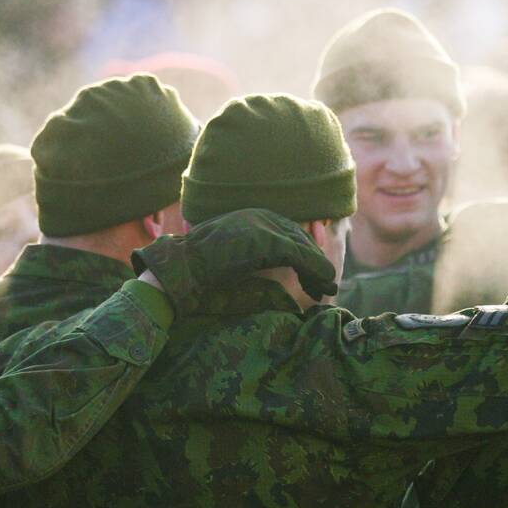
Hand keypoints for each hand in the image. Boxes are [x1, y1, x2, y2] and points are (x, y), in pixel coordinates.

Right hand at [131, 208, 337, 313]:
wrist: (181, 269)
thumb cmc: (198, 270)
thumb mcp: (230, 258)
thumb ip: (251, 257)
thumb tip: (269, 271)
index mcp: (251, 218)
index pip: (288, 233)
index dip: (304, 256)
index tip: (313, 276)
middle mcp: (260, 216)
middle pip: (300, 238)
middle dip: (314, 264)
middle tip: (325, 287)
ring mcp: (264, 226)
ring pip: (304, 247)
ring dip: (319, 271)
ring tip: (327, 290)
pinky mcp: (267, 242)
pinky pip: (300, 256)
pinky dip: (315, 271)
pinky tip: (323, 285)